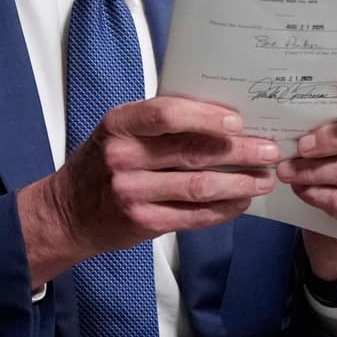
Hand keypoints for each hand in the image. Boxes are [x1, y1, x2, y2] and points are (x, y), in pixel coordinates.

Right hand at [17, 97, 278, 286]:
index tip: (239, 120)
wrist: (67, 212)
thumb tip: (222, 116)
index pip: (167, 114)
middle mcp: (123, 157)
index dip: (206, 116)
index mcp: (119, 124)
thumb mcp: (119, 131)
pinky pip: (193, 216)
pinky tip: (242, 202)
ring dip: (239, 183)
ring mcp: (132, 193)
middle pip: (193, 152)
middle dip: (239, 151)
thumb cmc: (102, 162)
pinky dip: (223, 210)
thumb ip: (158, 122)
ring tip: (265, 179)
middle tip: (270, 151)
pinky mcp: (143, 222)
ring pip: (199, 187)